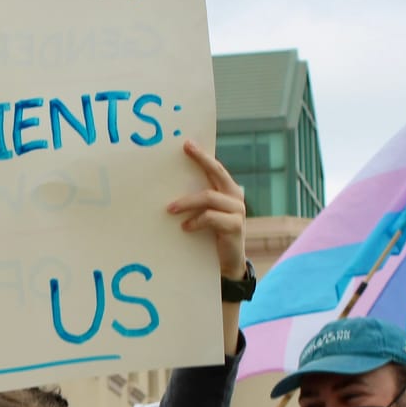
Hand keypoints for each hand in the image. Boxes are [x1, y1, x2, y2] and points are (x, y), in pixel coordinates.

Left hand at [170, 141, 248, 278]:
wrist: (227, 263)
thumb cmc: (211, 236)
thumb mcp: (203, 214)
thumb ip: (196, 201)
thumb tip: (168, 188)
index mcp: (227, 190)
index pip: (215, 168)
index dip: (202, 155)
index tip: (187, 143)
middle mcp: (235, 196)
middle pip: (217, 173)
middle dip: (201, 159)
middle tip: (185, 149)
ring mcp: (237, 210)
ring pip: (209, 197)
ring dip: (187, 202)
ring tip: (170, 209)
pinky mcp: (235, 226)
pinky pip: (211, 217)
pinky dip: (195, 221)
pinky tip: (185, 227)